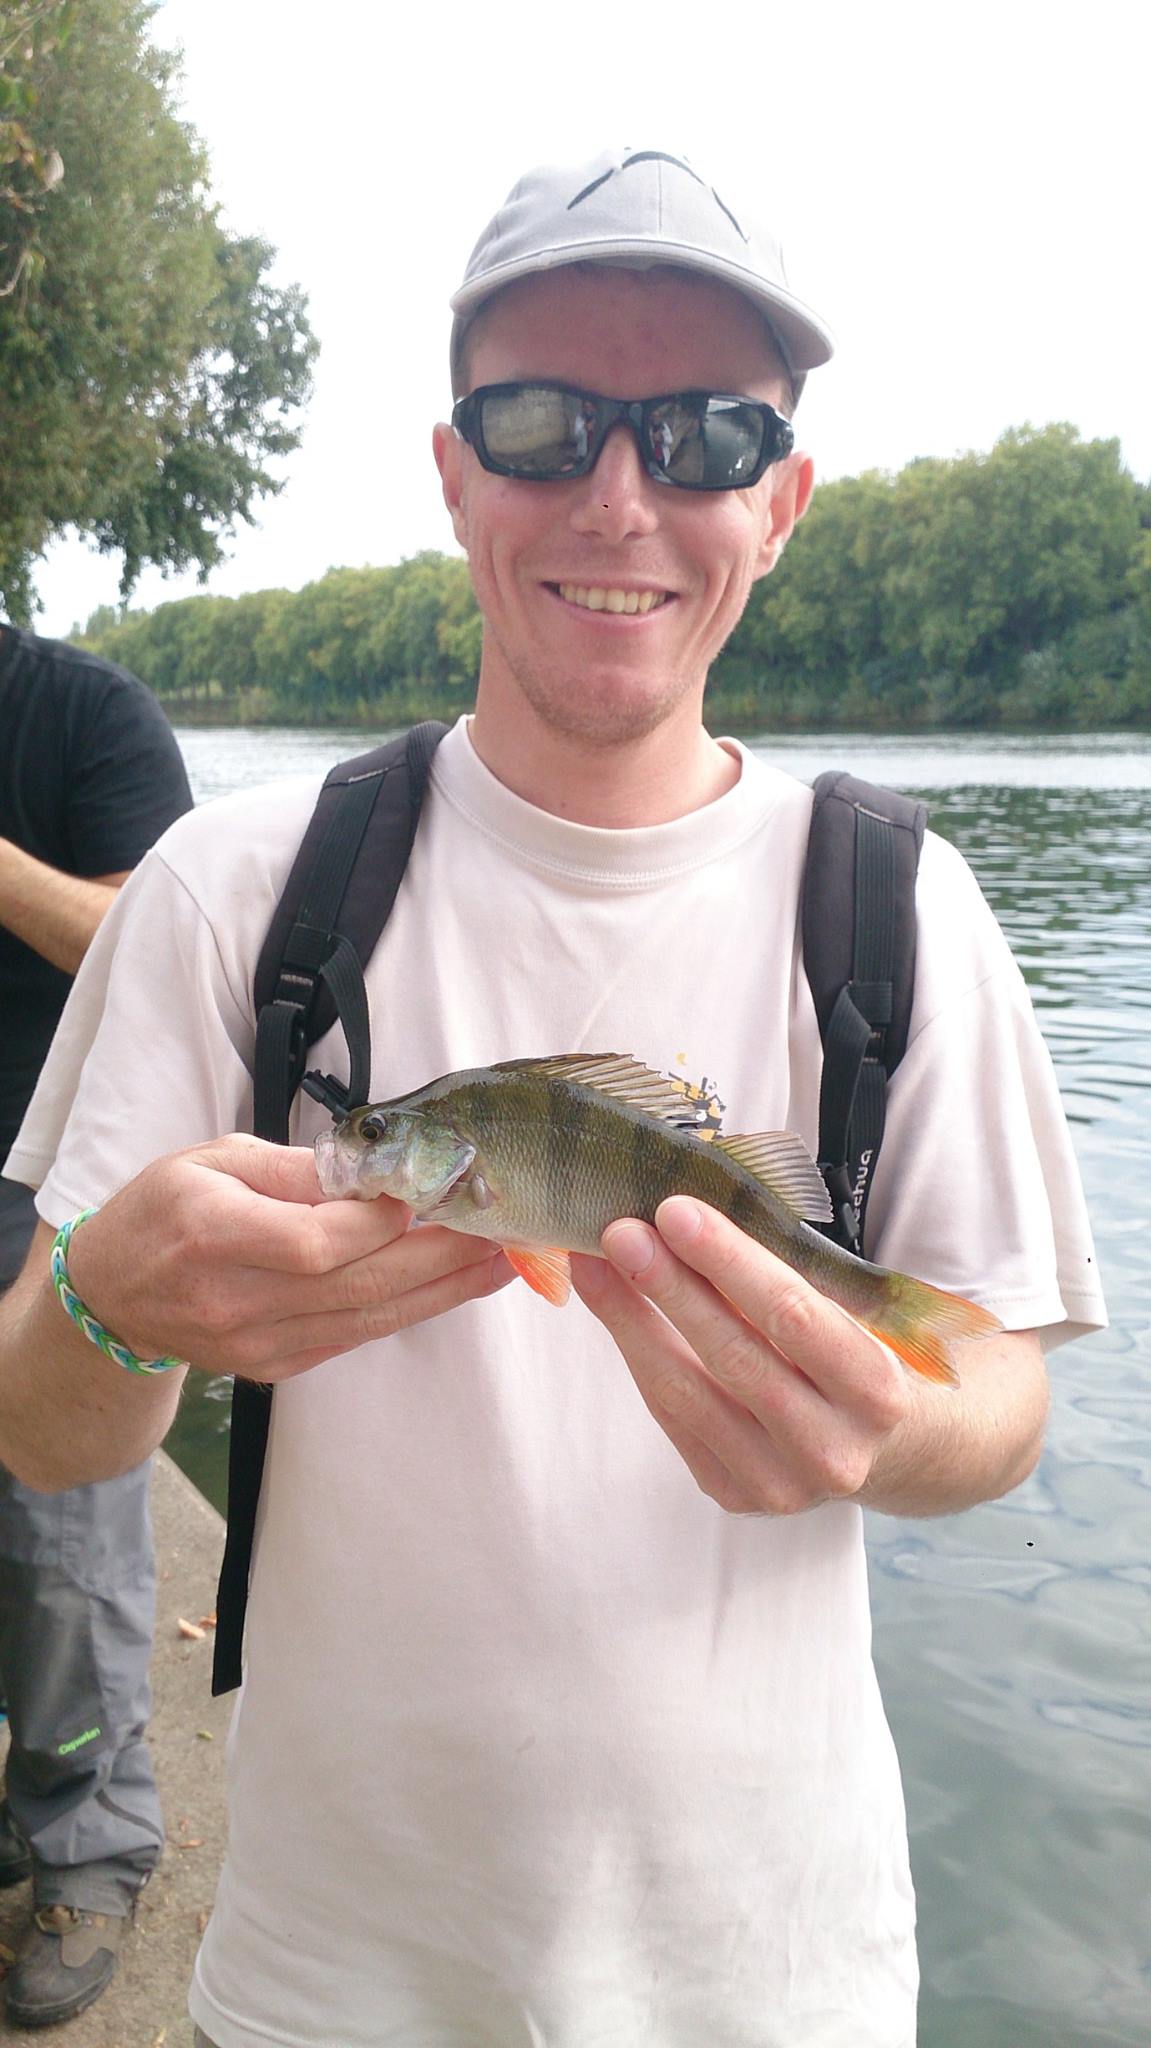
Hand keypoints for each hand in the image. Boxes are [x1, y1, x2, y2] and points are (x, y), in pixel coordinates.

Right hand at [66, 1134, 511, 1382]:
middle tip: (499, 1227)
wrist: (114, 1295)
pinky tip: (451, 1288)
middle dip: (438, 1257)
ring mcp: (257, 1342)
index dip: (380, 1222)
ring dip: (441, 1290)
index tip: (429, 1190)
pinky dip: (406, 1310)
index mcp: (213, 1233)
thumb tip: (368, 1169)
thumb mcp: (212, 1158)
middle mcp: (236, 1299)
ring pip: (368, 1318)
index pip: (316, 1241)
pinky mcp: (275, 1365)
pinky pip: (354, 1336)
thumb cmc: (164, 1210)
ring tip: (499, 1261)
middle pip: (357, 1284)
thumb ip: (290, 1168)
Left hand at [572, 1196, 910, 1514]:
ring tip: (594, 1262)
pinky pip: (672, 1416)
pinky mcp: (736, 1494)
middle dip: (668, 1285)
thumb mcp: (855, 1318)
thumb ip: (789, 1280)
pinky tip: (613, 1309)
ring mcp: (781, 1483)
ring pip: (685, 1390)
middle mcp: (832, 1448)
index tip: (675, 1210)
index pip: (793, 1315)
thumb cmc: (860, 1359)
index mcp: (876, 1391)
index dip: (729, 1261)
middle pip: (732, 1354)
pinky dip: (638, 1355)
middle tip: (619, 1230)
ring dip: (631, 1319)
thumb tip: (690, 1216)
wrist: (887, 1449)